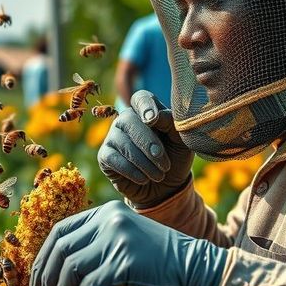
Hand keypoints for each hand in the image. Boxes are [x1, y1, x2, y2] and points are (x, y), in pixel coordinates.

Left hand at [29, 201, 227, 285]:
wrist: (197, 272)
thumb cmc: (157, 264)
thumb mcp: (124, 244)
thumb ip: (95, 249)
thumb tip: (53, 274)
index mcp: (107, 213)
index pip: (60, 231)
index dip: (43, 258)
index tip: (36, 281)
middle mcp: (110, 221)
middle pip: (60, 250)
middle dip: (47, 279)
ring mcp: (117, 242)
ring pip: (69, 270)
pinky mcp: (124, 266)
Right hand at [97, 90, 193, 207]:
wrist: (165, 186)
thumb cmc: (175, 157)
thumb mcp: (181, 141)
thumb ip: (171, 124)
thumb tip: (154, 117)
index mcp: (146, 110)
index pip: (141, 98)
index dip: (146, 107)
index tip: (153, 120)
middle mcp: (126, 120)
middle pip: (129, 120)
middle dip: (148, 142)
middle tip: (164, 163)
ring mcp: (113, 136)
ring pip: (123, 142)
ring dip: (144, 162)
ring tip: (159, 175)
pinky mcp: (105, 156)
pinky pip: (114, 159)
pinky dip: (132, 171)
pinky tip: (144, 179)